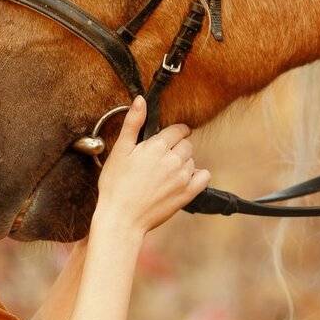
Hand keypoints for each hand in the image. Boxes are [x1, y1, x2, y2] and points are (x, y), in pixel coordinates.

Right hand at [94, 96, 210, 234]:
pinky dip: (197, 176)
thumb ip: (133, 123)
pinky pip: (204, 177)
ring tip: (165, 173)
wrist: (122, 219)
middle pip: (187, 144)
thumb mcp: (119, 151)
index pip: (178, 130)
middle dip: (177, 147)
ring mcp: (182, 178)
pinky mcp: (187, 194)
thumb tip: (140, 100)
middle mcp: (174, 160)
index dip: (173, 132)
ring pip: (192, 160)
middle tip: (160, 159)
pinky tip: (182, 180)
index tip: (167, 137)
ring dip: (183, 162)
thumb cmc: (116, 185)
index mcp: (157, 146)